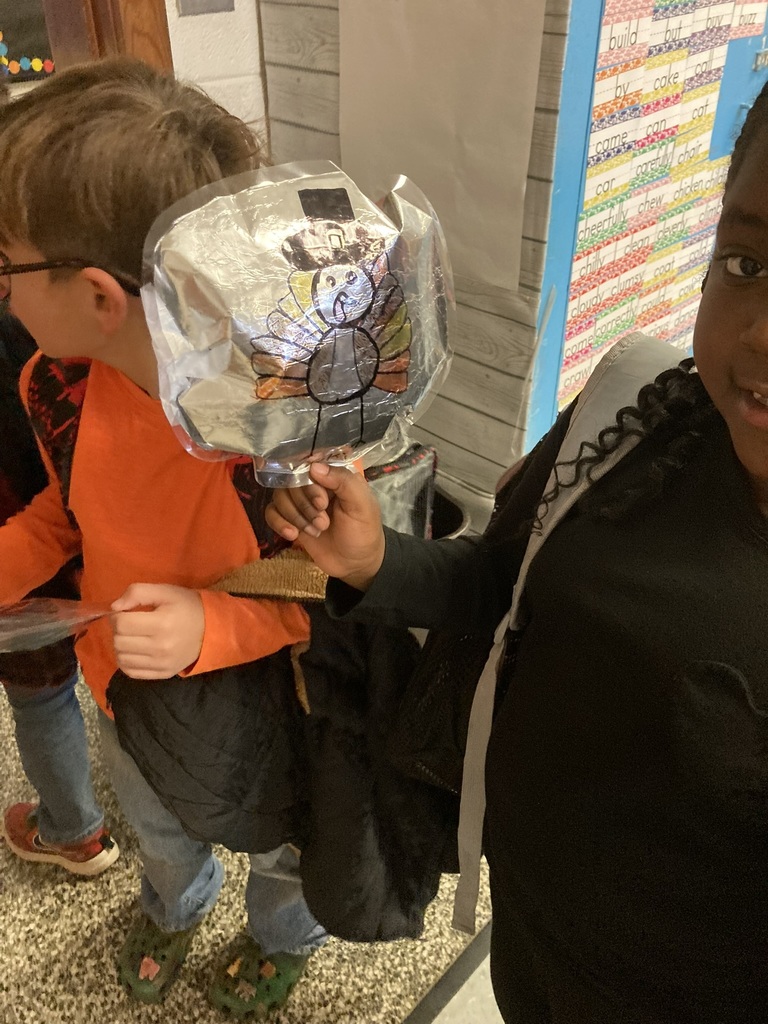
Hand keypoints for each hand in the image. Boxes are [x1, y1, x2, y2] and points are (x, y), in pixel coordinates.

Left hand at [110, 584, 204, 678]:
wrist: (212, 630)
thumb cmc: (187, 607)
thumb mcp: (165, 591)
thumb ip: (137, 592)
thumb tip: (114, 607)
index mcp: (162, 623)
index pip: (122, 624)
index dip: (117, 615)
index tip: (124, 612)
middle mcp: (161, 647)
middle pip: (119, 642)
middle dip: (118, 631)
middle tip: (128, 624)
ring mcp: (161, 664)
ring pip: (121, 659)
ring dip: (121, 646)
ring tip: (132, 637)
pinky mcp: (162, 674)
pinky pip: (131, 672)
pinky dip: (127, 661)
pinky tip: (135, 651)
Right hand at [266, 464, 385, 590]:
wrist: (355, 564)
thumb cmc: (363, 532)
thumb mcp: (362, 505)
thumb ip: (344, 481)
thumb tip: (314, 466)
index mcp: (333, 476)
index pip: (310, 466)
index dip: (310, 485)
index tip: (322, 504)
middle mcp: (315, 485)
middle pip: (291, 482)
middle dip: (305, 506)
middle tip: (323, 523)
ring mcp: (300, 502)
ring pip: (279, 497)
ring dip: (294, 516)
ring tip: (315, 531)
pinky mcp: (290, 519)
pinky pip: (271, 512)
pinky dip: (278, 523)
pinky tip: (293, 535)